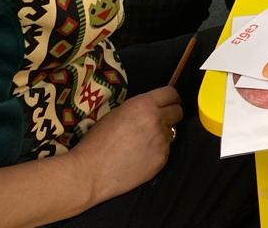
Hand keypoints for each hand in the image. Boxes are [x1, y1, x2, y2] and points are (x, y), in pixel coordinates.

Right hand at [67, 87, 181, 204]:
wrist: (89, 173)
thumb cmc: (96, 142)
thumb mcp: (116, 113)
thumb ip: (139, 108)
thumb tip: (153, 108)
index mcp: (144, 105)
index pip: (171, 93)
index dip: (171, 98)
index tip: (169, 102)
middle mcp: (157, 120)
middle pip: (178, 112)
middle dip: (170, 115)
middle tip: (158, 122)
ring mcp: (162, 141)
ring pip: (172, 132)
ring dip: (162, 135)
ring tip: (143, 144)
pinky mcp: (162, 160)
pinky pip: (165, 151)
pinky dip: (157, 152)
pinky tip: (140, 157)